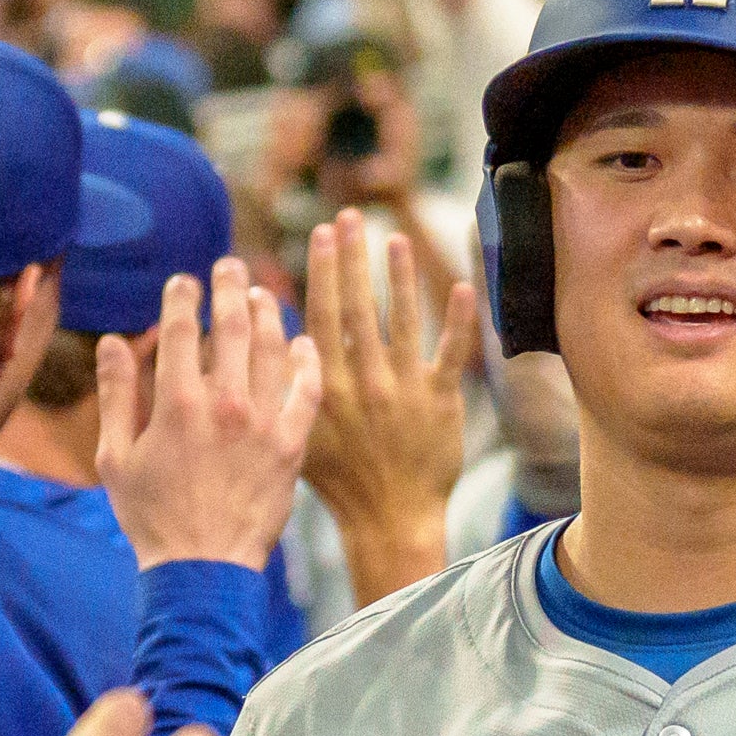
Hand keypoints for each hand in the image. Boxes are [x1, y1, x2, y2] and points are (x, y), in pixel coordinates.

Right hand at [98, 254, 325, 570]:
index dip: (181, 296)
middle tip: (229, 267)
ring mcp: (263, 423)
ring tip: (263, 294)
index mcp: (175, 403)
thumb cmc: (152, 516)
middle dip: (228, 287)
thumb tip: (113, 341)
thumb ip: (116, 394)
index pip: (178, 329)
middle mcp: (223, 404)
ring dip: (268, 313)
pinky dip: (306, 361)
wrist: (203, 568)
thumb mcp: (115, 457)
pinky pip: (306, 391)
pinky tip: (304, 341)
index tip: (184, 280)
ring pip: (271, 349)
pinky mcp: (292, 445)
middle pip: (230, 326)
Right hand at [300, 209, 480, 601]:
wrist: (388, 520)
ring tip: (395, 238)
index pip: (321, 315)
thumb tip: (273, 340)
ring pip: (403, 320)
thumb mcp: (300, 434)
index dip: (322, 271)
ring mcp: (403, 389)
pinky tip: (463, 284)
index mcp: (325, 386)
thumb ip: (289, 387)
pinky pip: (450, 352)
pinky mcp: (440, 402)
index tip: (321, 234)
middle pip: (358, 306)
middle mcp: (363, 381)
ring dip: (400, 275)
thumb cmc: (338, 483)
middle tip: (350, 216)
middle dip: (353, 256)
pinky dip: (458, 320)